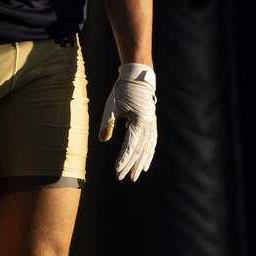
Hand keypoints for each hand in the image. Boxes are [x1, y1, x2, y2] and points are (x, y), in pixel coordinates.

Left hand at [97, 63, 157, 180]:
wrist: (137, 77)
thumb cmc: (122, 90)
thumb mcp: (112, 105)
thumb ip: (108, 123)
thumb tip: (103, 140)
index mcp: (139, 122)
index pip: (130, 146)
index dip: (124, 160)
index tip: (117, 171)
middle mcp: (148, 126)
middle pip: (140, 150)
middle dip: (131, 165)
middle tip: (123, 178)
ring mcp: (152, 125)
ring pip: (147, 148)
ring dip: (141, 163)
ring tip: (135, 175)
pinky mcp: (152, 123)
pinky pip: (152, 142)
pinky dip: (149, 154)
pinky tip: (146, 163)